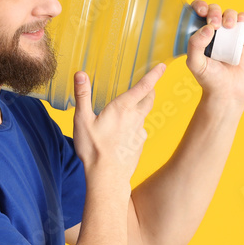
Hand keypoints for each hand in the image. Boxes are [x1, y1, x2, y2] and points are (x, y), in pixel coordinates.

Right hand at [71, 63, 165, 183]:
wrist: (107, 178)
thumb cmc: (93, 149)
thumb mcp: (82, 120)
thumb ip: (83, 96)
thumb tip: (80, 74)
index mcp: (123, 108)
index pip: (144, 87)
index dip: (154, 75)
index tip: (163, 66)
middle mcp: (135, 118)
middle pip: (149, 99)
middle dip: (150, 90)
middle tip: (149, 85)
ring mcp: (140, 133)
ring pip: (144, 116)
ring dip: (140, 110)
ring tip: (128, 112)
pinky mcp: (140, 145)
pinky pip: (140, 132)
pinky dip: (134, 129)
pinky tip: (123, 135)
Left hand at [186, 1, 243, 104]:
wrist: (229, 91)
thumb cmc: (209, 79)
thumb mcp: (195, 63)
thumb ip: (195, 45)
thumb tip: (208, 27)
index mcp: (198, 34)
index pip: (196, 12)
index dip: (198, 6)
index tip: (200, 11)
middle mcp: (213, 30)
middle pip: (213, 9)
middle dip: (213, 11)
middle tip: (214, 25)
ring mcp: (229, 33)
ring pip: (229, 12)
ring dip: (228, 15)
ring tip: (228, 27)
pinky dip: (242, 17)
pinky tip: (238, 25)